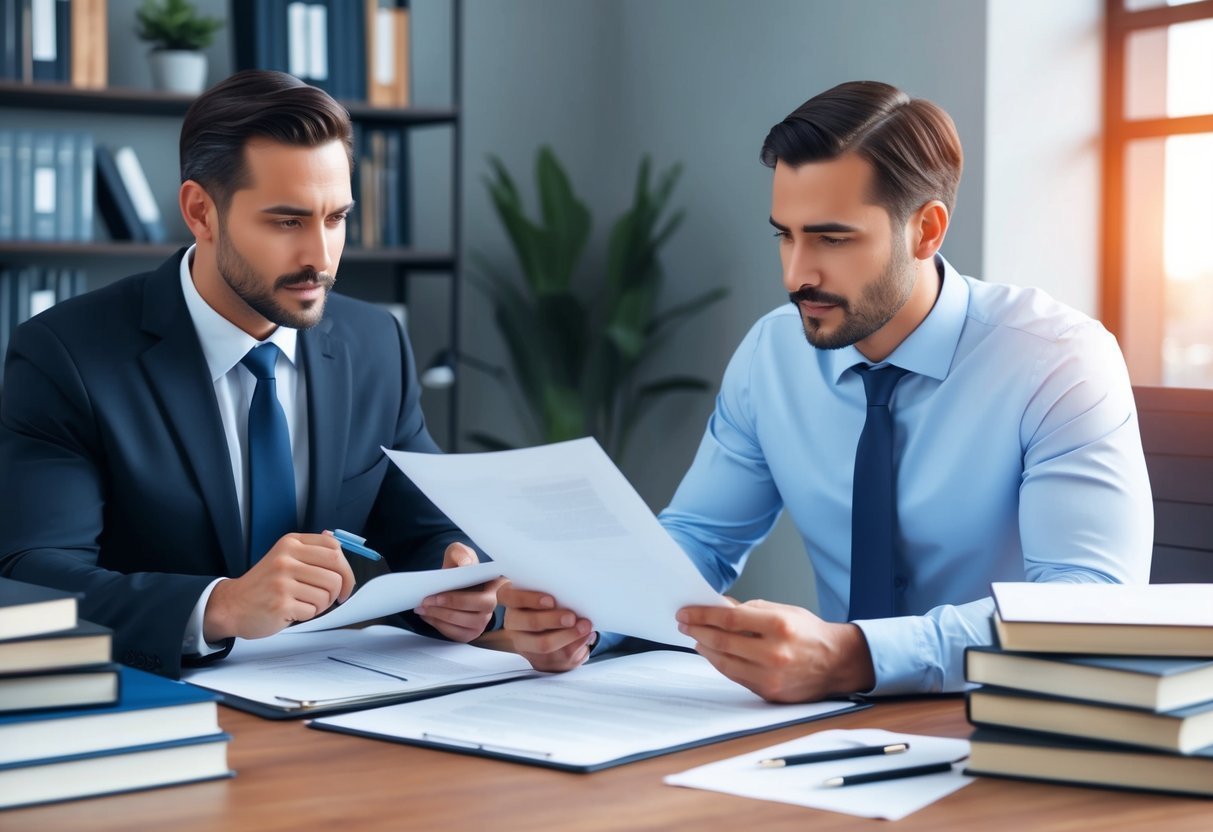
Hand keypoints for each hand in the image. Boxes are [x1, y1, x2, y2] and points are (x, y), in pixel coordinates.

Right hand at [204, 533, 354, 640]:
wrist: (231, 605)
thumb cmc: (263, 584)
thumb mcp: (283, 556)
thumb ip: (310, 550)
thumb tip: (335, 540)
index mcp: (290, 543)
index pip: (334, 548)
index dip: (346, 568)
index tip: (345, 580)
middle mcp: (286, 559)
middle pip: (336, 572)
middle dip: (341, 588)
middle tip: (335, 597)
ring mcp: (282, 581)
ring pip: (327, 594)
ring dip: (322, 604)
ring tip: (306, 603)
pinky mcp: (281, 604)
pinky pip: (313, 611)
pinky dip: (308, 614)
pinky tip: (294, 611)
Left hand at [415, 543, 505, 642]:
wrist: (450, 581)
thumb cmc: (457, 567)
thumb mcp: (458, 553)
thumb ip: (461, 554)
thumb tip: (466, 565)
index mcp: (495, 583)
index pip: (497, 588)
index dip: (482, 588)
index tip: (449, 587)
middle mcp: (493, 604)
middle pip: (480, 608)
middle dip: (452, 604)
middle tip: (428, 599)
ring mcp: (483, 621)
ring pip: (467, 624)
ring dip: (442, 616)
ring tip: (423, 607)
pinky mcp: (471, 633)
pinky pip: (457, 634)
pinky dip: (440, 625)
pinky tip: (427, 615)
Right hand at [498, 582, 594, 671]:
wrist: (546, 632)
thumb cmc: (547, 605)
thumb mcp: (543, 594)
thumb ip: (551, 591)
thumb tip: (572, 592)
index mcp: (511, 600)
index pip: (513, 597)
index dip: (530, 599)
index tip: (551, 600)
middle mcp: (512, 623)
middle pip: (531, 622)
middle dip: (553, 620)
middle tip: (572, 617)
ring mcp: (523, 644)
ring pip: (544, 643)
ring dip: (568, 635)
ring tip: (585, 626)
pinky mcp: (539, 660)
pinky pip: (558, 655)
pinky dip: (576, 644)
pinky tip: (586, 636)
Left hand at [676, 599, 874, 702]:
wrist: (837, 663)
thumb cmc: (810, 633)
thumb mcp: (783, 611)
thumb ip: (750, 610)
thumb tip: (718, 607)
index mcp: (780, 625)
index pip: (729, 619)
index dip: (703, 615)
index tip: (686, 612)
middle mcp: (775, 652)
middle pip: (722, 641)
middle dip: (698, 630)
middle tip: (684, 623)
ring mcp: (771, 676)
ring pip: (724, 662)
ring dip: (704, 648)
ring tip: (695, 637)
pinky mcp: (769, 692)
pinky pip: (735, 676)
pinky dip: (719, 663)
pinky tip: (712, 653)